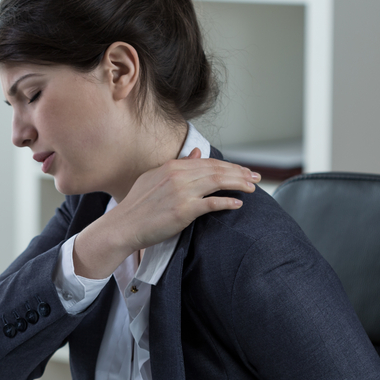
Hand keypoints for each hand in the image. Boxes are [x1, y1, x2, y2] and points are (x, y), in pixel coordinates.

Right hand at [74, 148, 260, 277]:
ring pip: (217, 182)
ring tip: (252, 187)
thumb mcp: (155, 178)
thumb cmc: (138, 206)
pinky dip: (226, 202)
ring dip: (238, 183)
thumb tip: (197, 153)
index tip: (243, 170)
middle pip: (216, 170)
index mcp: (172, 167)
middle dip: (239, 172)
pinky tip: (238, 203)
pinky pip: (211, 203)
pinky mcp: (183, 210)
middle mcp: (178, 176)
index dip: (228, 165)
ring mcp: (181, 192)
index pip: (207, 162)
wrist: (124, 226)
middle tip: (255, 177)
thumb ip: (178, 165)